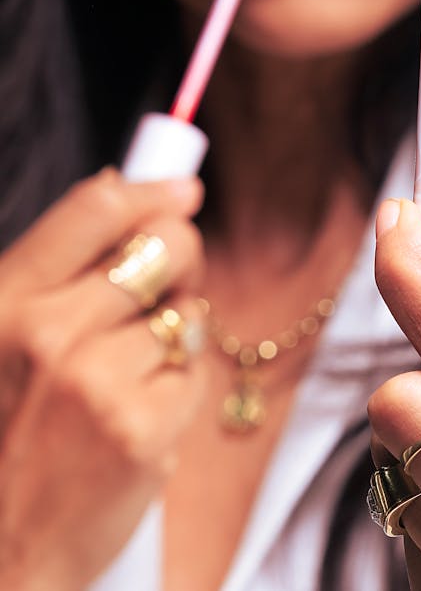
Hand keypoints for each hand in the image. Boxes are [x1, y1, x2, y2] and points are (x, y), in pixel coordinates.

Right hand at [0, 169, 206, 590]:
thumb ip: (53, 270)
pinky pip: (197, 373)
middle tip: (168, 284)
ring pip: (189, 312)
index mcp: (5, 302)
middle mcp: (49, 335)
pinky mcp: (145, 432)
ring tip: (127, 375)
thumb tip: (124, 187)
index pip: (96, 209)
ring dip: (176, 334)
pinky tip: (139, 415)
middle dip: (181, 256)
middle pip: (167, 245)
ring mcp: (100, 384)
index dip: (151, 192)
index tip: (183, 192)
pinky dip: (180, 388)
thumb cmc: (0, 437)